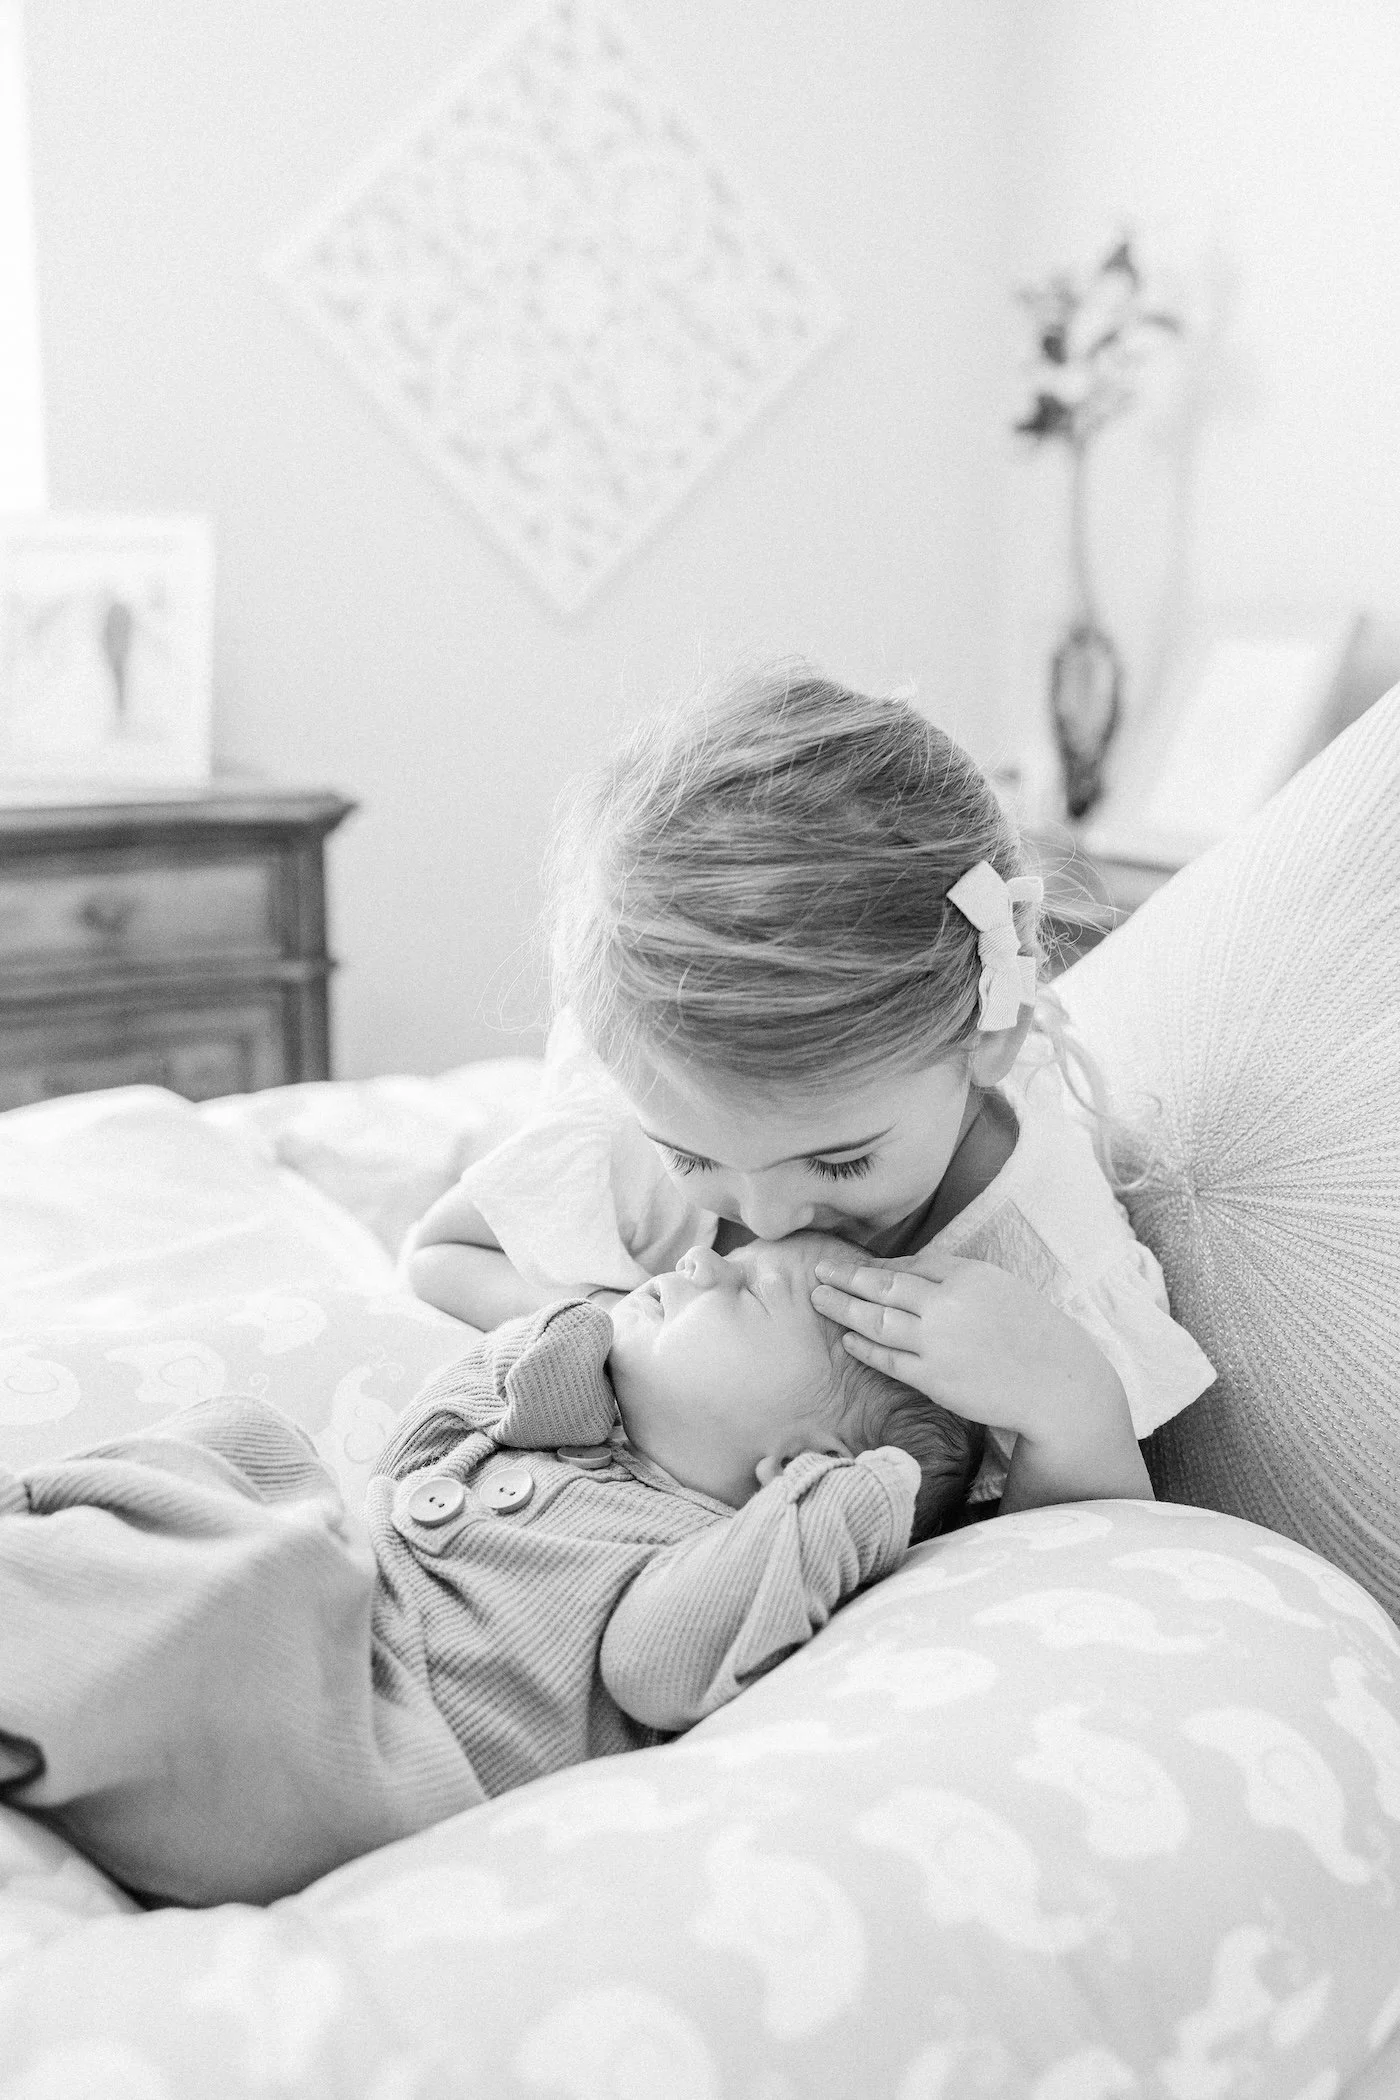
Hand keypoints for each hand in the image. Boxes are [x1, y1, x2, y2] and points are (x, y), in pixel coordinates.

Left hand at [810, 1249, 1120, 1440]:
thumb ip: (950, 1275)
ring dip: (843, 1308)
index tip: (848, 1263)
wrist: (1056, 1382)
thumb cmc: (1027, 1330)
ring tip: (818, 1298)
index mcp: (966, 1276)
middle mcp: (948, 1305)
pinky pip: (889, 1359)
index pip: (908, 1266)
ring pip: (877, 1321)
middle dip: (845, 1278)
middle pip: (882, 1287)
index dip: (874, 1266)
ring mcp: (938, 1344)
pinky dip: (865, 1346)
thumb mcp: (995, 1286)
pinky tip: (847, 1337)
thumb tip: (900, 1270)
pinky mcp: (935, 1379)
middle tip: (817, 1269)